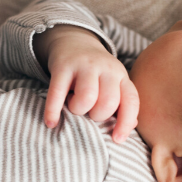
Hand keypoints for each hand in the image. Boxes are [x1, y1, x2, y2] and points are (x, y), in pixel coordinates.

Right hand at [34, 26, 139, 142]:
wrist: (74, 42)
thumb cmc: (95, 74)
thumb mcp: (113, 84)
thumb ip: (122, 104)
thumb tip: (130, 127)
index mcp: (121, 76)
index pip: (130, 100)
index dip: (126, 122)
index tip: (117, 139)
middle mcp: (106, 69)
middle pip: (108, 102)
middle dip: (97, 116)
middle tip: (89, 112)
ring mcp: (84, 65)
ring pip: (87, 97)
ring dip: (79, 110)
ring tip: (73, 105)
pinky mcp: (62, 66)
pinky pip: (57, 92)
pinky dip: (53, 111)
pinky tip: (51, 122)